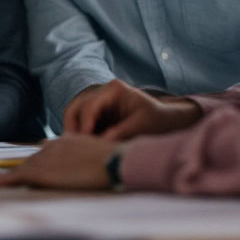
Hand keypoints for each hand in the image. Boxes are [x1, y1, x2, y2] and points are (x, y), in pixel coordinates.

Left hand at [0, 134, 116, 190]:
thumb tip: (90, 163)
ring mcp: (44, 158)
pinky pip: (15, 178)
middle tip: (9, 178)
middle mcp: (51, 146)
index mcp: (66, 140)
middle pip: (33, 160)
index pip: (48, 152)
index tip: (39, 166)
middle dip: (25, 170)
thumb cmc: (115, 160)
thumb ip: (88, 155)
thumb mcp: (100, 153)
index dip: (42, 162)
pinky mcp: (40, 173)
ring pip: (23, 169)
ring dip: (11, 177)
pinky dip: (1, 182)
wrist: (113, 161)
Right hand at [63, 79, 201, 139]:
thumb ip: (122, 132)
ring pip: (73, 115)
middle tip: (73, 148)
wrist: (166, 121)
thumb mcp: (143, 126)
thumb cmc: (158, 120)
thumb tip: (101, 142)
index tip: (84, 143)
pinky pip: (80, 123)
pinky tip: (83, 149)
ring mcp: (97, 103)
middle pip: (76, 108)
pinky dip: (79, 135)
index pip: (90, 105)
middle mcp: (101, 93)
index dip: (85, 124)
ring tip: (76, 150)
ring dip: (73, 132)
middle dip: (73, 128)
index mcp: (114, 89)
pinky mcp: (96, 115)